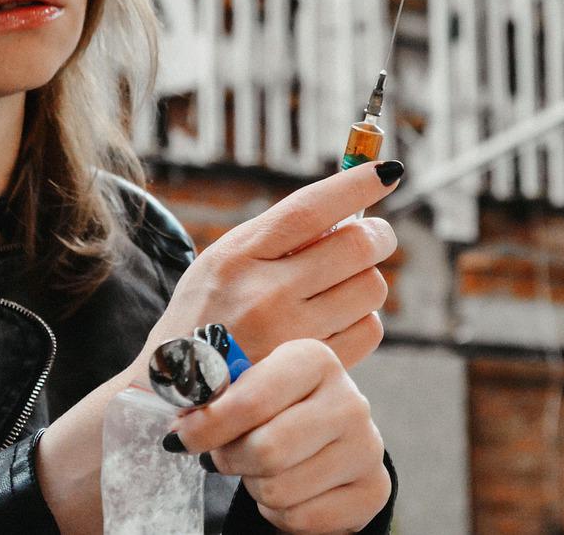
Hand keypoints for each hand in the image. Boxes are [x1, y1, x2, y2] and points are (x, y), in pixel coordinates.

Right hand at [136, 161, 403, 372]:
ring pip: (371, 288)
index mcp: (239, 256)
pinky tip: (338, 319)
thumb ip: (277, 235)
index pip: (310, 209)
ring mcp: (290, 337)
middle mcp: (264, 295)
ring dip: (368, 279)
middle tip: (375, 236)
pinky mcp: (311, 370)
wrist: (176, 392)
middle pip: (356, 246)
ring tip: (343, 284)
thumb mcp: (223, 261)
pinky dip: (363, 319)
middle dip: (377, 235)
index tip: (386, 171)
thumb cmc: (209, 313)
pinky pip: (369, 330)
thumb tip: (349, 206)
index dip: (356, 184)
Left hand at [171, 339, 390, 533]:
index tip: (183, 437)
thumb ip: (216, 393)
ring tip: (262, 470)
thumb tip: (183, 417)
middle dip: (232, 460)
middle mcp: (349, 399)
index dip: (208, 425)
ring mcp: (367, 446)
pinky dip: (279, 513)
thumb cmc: (274, 411)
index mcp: (315, 359)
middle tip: (225, 456)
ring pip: (279, 489)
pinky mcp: (374, 490)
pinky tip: (289, 490)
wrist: (326, 445)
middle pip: (267, 450)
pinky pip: (300, 518)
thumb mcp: (248, 387)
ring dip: (256, 487)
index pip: (252, 399)